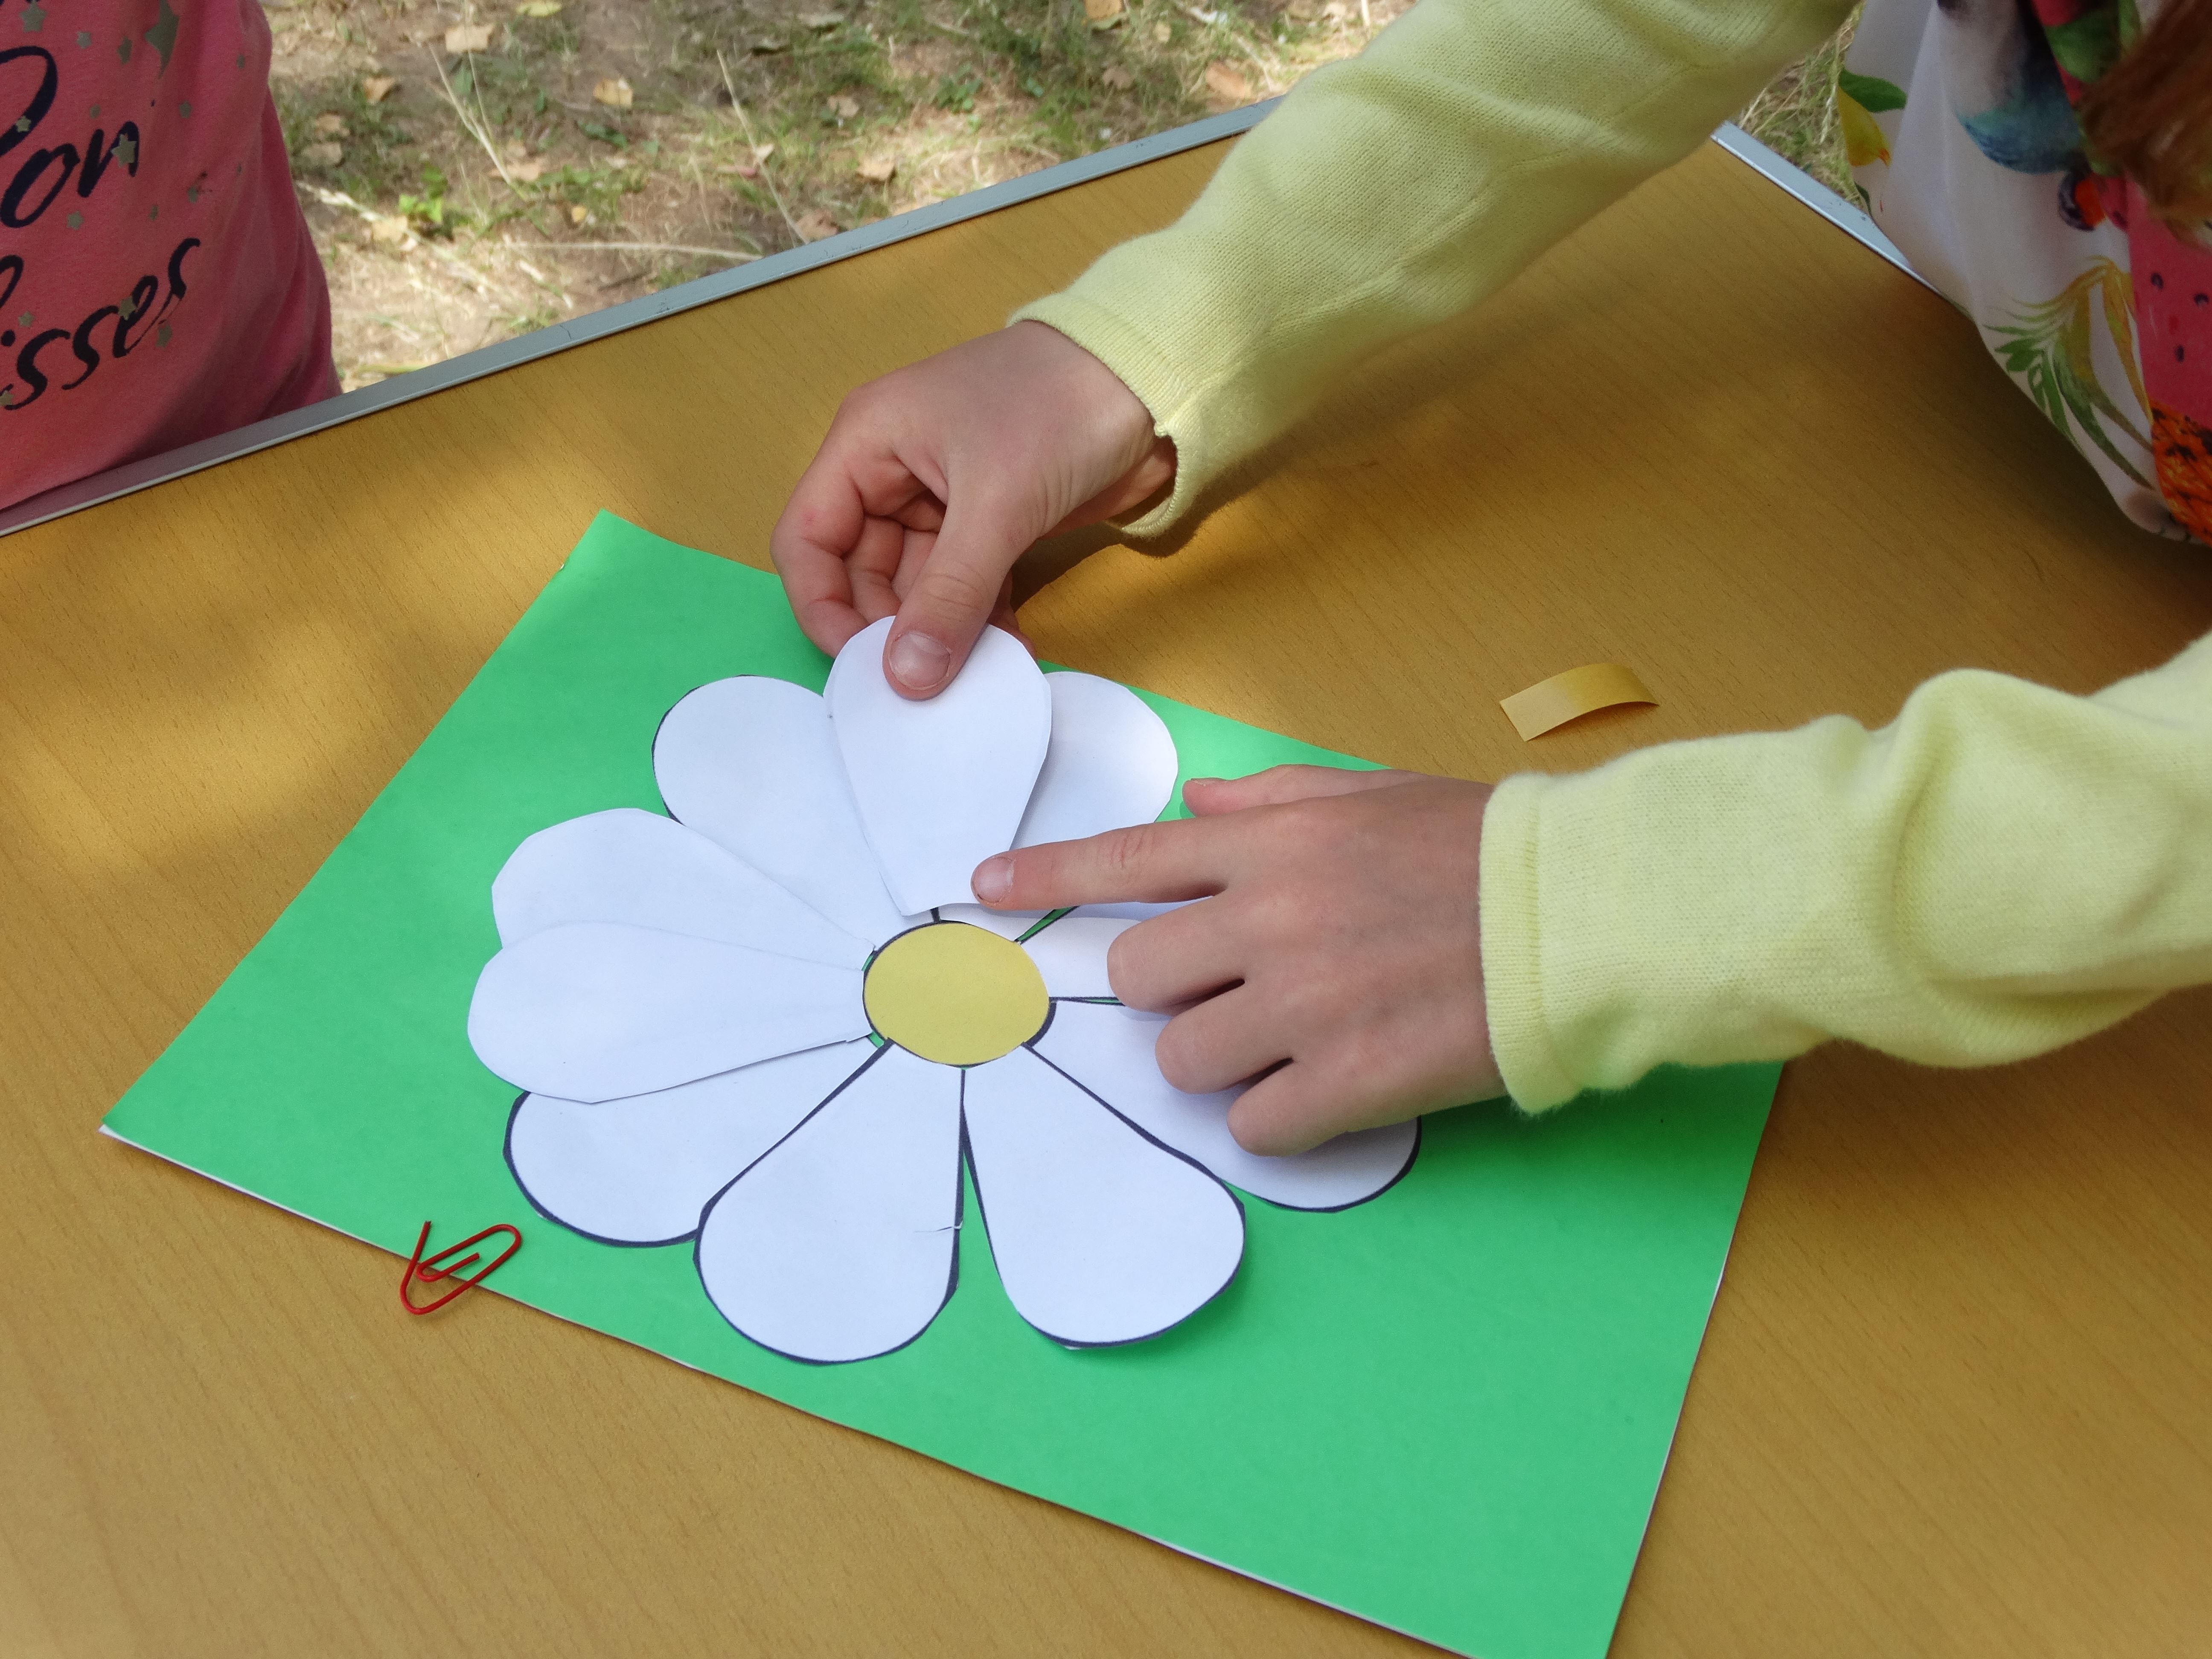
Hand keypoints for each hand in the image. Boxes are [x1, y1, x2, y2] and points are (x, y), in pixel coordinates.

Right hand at [771, 321, 1175, 697]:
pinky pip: (966, 589)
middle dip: (887, 630)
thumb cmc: (1059, 406)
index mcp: (867, 443)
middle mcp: (894, 473)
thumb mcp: (996, 504)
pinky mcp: (993, 525)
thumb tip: (907, 678)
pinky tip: (1006, 656)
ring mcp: (944, 502)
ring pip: (917, 588)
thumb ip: (948, 596)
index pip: (807, 538)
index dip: (820, 605)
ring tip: (970, 678)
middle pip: (860, 573)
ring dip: (940, 635)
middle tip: (922, 684)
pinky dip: (981, 623)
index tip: (858, 664)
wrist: (1152, 379)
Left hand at [972, 765, 1502, 1153]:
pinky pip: (1253, 1124)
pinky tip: (1330, 1086)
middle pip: (1140, 975)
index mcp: (1272, 845)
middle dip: (1174, 988)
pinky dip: (1279, 1115)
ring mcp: (1302, 1004)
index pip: (1126, 858)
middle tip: (1239, 987)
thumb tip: (1189, 808)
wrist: (1582, 916)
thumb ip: (1270, 803)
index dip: (1044, 877)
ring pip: (1183, 1058)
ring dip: (1223, 1057)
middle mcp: (1268, 919)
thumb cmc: (1482, 851)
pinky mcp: (1345, 1081)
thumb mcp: (1372, 795)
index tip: (982, 892)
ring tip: (1296, 1039)